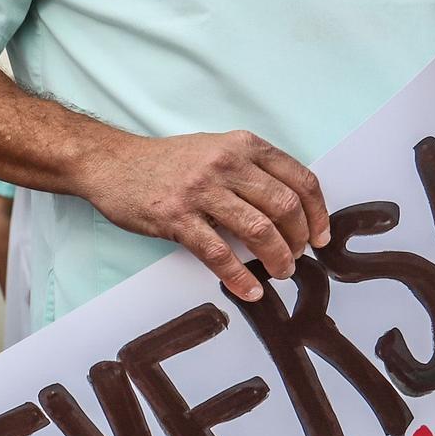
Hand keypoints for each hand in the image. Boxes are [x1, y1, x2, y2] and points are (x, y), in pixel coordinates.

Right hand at [78, 130, 329, 301]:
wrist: (113, 163)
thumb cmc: (167, 162)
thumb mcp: (216, 149)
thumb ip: (251, 171)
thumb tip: (289, 211)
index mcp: (242, 145)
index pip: (299, 178)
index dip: (318, 212)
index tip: (321, 236)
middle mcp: (225, 163)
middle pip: (284, 206)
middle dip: (299, 239)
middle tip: (297, 257)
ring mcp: (200, 190)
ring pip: (258, 230)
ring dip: (277, 259)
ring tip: (278, 273)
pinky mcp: (176, 217)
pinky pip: (217, 253)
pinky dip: (237, 276)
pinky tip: (247, 290)